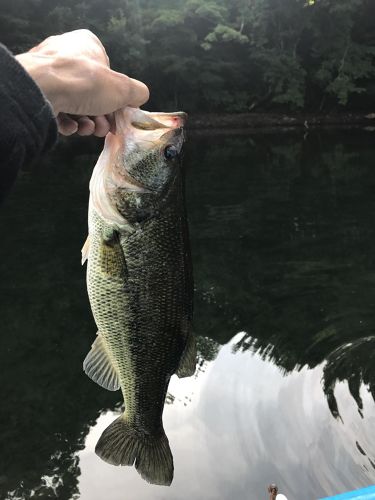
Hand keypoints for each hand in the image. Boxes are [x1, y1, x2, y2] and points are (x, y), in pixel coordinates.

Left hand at [15, 29, 148, 136]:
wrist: (42, 91)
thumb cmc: (85, 83)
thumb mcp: (122, 89)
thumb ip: (137, 92)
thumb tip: (139, 97)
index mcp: (87, 44)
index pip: (108, 73)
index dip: (116, 97)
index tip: (119, 115)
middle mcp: (66, 54)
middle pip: (93, 93)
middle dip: (101, 115)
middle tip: (105, 128)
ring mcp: (49, 73)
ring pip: (76, 103)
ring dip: (86, 121)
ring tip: (88, 129)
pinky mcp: (37, 92)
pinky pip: (58, 109)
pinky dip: (67, 122)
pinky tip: (71, 127)